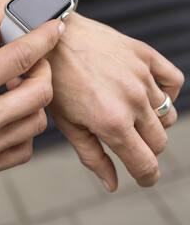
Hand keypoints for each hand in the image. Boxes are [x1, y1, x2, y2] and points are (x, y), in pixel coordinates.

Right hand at [0, 19, 63, 194]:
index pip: (19, 57)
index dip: (42, 38)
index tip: (53, 28)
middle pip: (40, 92)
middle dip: (43, 70)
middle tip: (30, 63)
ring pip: (37, 122)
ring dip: (34, 100)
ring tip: (13, 90)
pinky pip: (23, 149)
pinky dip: (24, 130)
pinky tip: (8, 116)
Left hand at [47, 12, 183, 191]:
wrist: (50, 39)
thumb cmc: (53, 81)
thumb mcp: (66, 124)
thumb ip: (92, 156)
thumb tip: (112, 184)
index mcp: (111, 122)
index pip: (146, 164)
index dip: (146, 177)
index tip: (143, 176)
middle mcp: (132, 100)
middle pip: (159, 142)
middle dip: (146, 149)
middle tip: (126, 140)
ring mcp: (140, 75)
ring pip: (167, 115)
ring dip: (153, 123)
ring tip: (130, 114)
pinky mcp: (143, 54)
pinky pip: (174, 80)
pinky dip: (168, 91)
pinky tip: (149, 93)